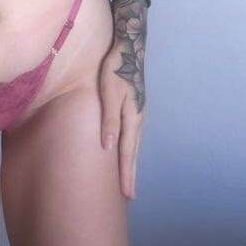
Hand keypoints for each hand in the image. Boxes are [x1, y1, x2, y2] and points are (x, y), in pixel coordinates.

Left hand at [99, 41, 145, 199]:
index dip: (125, 173)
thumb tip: (107, 147)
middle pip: (133, 152)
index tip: (127, 195)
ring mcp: (138, 113)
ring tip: (127, 179)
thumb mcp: (109, 92)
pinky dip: (130, 148)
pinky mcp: (134, 107)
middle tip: (130, 196)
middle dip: (130, 174)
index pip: (127, 152)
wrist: (129, 48)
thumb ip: (109, 119)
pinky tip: (126, 151)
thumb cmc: (115, 68)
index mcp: (132, 118)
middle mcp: (138, 118)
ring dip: (130, 163)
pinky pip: (132, 134)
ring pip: (133, 144)